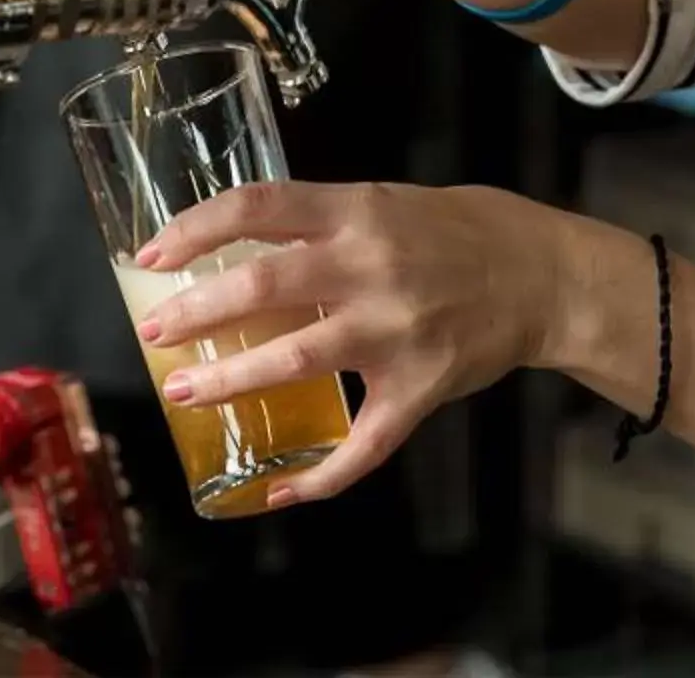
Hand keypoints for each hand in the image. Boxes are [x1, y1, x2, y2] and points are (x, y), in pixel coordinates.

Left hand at [133, 180, 567, 506]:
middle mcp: (371, 268)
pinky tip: (281, 492)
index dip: (195, 229)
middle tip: (154, 335)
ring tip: (186, 393)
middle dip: (195, 315)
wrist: (542, 275)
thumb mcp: (386, 201)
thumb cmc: (459, 230)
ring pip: (295, 362)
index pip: (257, 208)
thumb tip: (239, 245)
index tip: (152, 256)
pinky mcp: (419, 388)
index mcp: (357, 212)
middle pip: (262, 287)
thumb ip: (323, 223)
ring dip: (231, 382)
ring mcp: (395, 332)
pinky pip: (363, 445)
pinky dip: (320, 478)